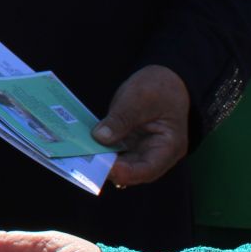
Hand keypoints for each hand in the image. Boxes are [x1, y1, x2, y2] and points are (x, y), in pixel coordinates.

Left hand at [93, 64, 189, 186]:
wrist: (165, 78)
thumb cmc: (160, 87)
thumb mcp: (141, 98)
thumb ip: (122, 118)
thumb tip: (100, 138)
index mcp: (169, 146)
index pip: (148, 169)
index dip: (127, 173)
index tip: (105, 168)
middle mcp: (156, 154)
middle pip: (132, 171)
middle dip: (109, 169)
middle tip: (85, 164)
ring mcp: (142, 149)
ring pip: (121, 163)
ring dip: (102, 160)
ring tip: (80, 156)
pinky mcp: (129, 142)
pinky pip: (114, 151)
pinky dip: (101, 149)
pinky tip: (83, 145)